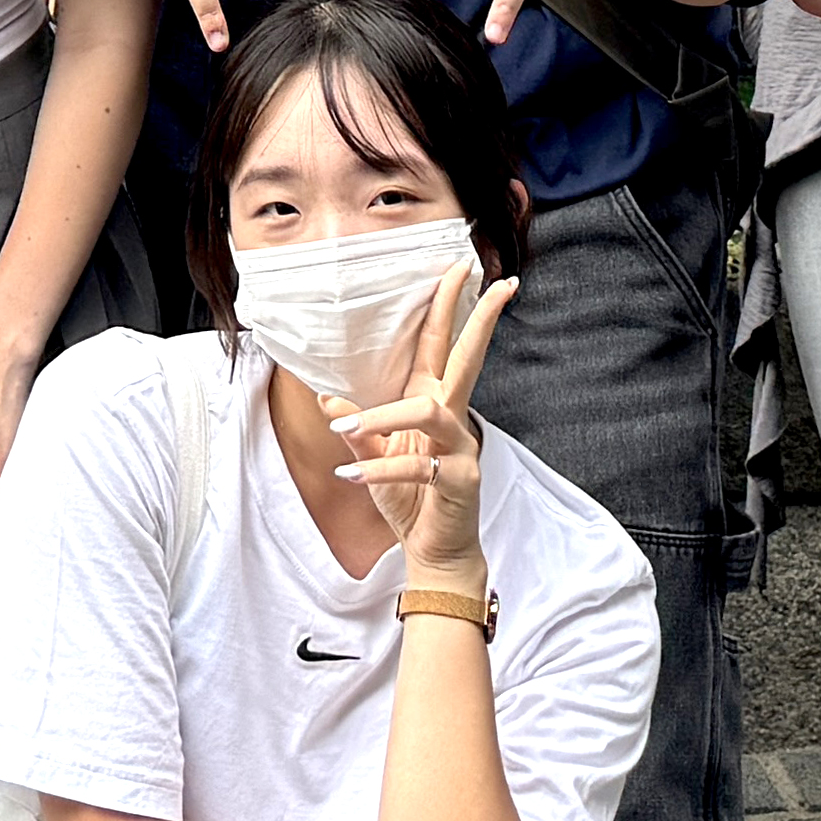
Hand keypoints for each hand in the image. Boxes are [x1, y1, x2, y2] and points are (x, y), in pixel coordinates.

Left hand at [335, 266, 514, 581]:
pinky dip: (378, 468)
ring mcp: (460, 447)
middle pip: (468, 358)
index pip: (441, 345)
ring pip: (429, 410)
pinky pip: (416, 465)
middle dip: (480, 320)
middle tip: (495, 283)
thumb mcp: (372, 458)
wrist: (432, 552)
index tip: (464, 269)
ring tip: (346, 427)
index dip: (450, 306)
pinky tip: (349, 475)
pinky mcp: (459, 479)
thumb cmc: (409, 500)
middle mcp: (452, 418)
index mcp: (432, 403)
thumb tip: (326, 398)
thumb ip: (356, 428)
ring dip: (383, 415)